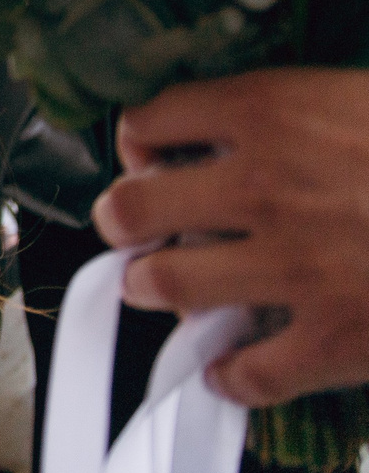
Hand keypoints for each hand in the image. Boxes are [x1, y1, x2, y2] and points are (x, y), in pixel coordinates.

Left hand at [92, 69, 368, 405]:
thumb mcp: (358, 94)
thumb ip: (299, 110)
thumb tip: (252, 121)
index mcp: (269, 113)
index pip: (152, 120)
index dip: (142, 139)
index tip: (148, 153)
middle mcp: (262, 187)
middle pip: (139, 206)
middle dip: (126, 219)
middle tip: (130, 227)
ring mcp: (294, 267)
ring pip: (173, 285)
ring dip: (158, 288)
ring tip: (161, 288)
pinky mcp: (335, 337)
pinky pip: (253, 372)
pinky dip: (234, 377)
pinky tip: (231, 371)